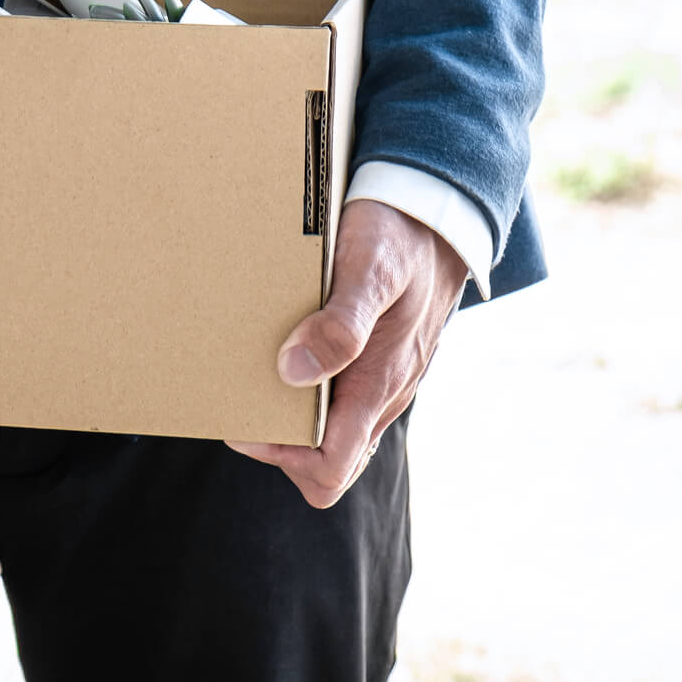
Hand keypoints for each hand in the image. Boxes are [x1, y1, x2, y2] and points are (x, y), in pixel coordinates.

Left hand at [227, 199, 467, 506]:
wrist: (439, 213)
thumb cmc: (400, 238)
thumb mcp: (370, 270)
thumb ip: (340, 325)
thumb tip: (294, 371)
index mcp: (378, 384)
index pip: (329, 468)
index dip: (281, 458)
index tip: (244, 423)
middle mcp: (382, 393)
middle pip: (327, 459)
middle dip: (280, 442)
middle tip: (242, 397)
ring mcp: (381, 379)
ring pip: (334, 431)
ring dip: (292, 416)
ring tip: (254, 374)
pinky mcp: (376, 359)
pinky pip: (341, 399)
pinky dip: (308, 391)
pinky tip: (283, 352)